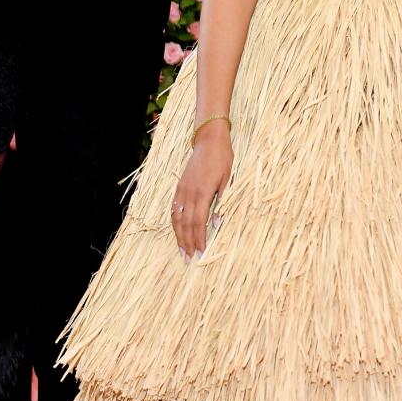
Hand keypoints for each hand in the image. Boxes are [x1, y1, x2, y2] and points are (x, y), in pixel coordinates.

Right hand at [170, 124, 232, 259]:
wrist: (208, 140)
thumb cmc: (222, 159)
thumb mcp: (227, 180)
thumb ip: (222, 202)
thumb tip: (217, 223)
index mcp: (203, 192)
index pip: (199, 222)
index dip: (199, 239)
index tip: (201, 253)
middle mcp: (189, 193)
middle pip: (185, 224)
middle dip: (187, 243)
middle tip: (189, 260)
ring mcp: (182, 190)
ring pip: (177, 218)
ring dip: (179, 236)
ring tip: (181, 251)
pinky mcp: (179, 187)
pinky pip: (174, 208)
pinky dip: (174, 223)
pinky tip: (177, 232)